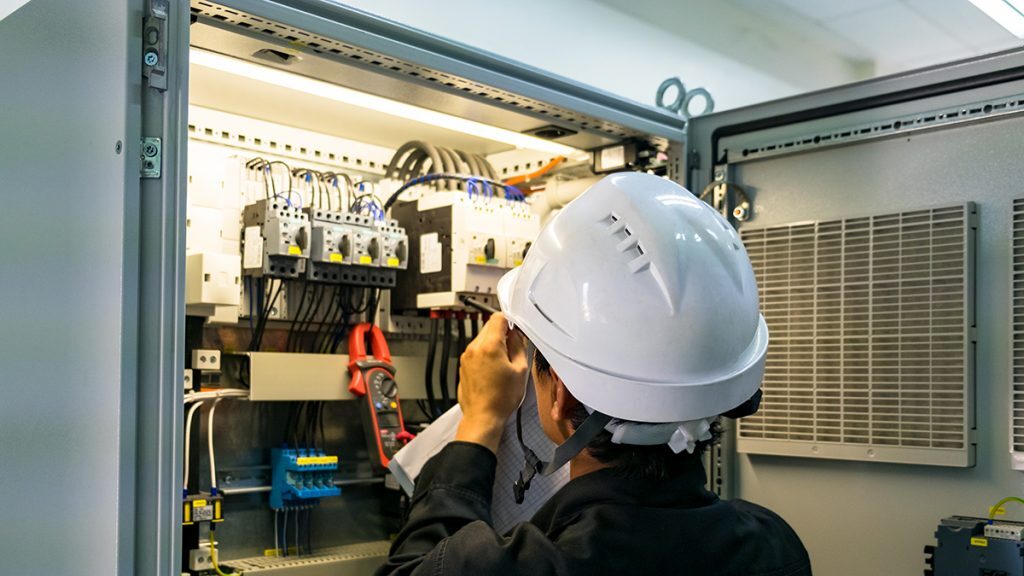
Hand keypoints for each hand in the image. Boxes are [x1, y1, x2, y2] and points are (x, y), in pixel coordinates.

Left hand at [454, 312, 528, 452]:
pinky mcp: (463, 366)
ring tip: (504, 363)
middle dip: (503, 333)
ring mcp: (466, 357)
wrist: (482, 417)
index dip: (510, 321)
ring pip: (482, 340)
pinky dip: (485, 355)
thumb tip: (516, 335)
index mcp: (489, 346)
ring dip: (494, 345)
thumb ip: (518, 347)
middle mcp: (474, 349)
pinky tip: (494, 370)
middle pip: (489, 328)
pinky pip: (476, 352)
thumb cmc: (500, 398)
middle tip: (514, 348)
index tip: (516, 328)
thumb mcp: (520, 370)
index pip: (498, 318)